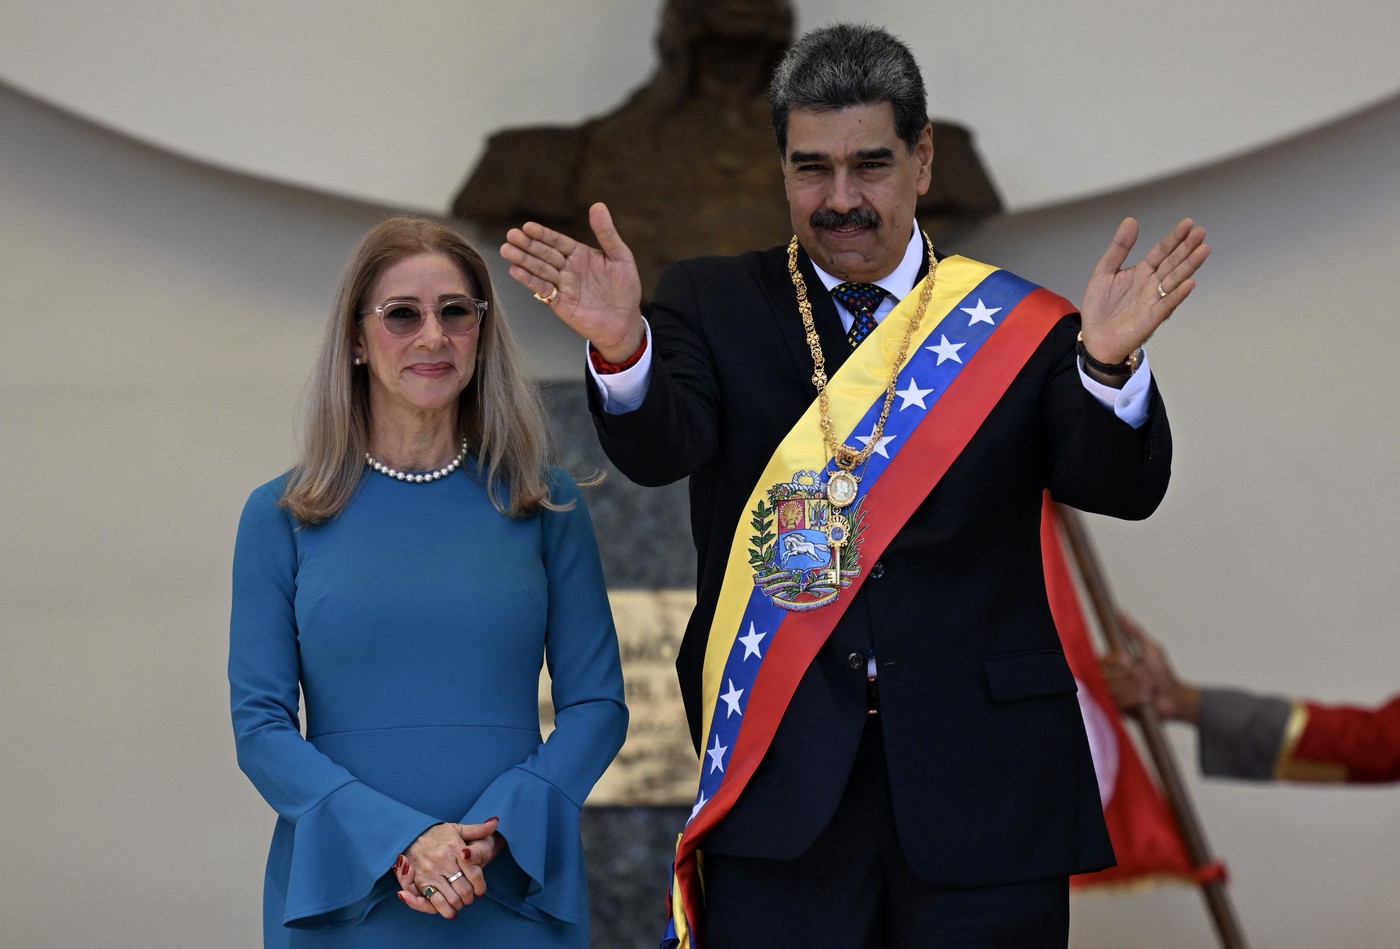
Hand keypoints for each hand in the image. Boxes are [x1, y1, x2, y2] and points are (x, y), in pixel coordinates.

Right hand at [394, 817, 500, 918]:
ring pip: (450, 899)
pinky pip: (433, 902)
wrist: (410, 835)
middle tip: (470, 898)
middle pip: (463, 890)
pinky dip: (443, 910)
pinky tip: (449, 911)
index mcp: (454, 848)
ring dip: (458, 906)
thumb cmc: (436, 834)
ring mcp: (429, 873)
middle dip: (469, 898)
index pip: (474, 874)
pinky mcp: (418, 882)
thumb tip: (495, 822)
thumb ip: (477, 829)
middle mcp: (442, 861)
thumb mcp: (456, 828)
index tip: (481, 891)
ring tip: (459, 904)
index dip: (480, 886)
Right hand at [501, 202, 645, 361]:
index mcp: (580, 254)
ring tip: (507, 250)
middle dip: (527, 245)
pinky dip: (529, 281)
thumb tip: (598, 205)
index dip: (543, 234)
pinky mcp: (559, 303)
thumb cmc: (625, 290)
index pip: (557, 241)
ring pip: (539, 269)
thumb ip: (606, 233)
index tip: (528, 227)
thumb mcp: (620, 257)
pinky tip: (516, 271)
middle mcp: (568, 268)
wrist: (625, 322)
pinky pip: (542, 289)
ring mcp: (562, 285)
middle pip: (544, 253)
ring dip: (523, 260)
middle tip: (511, 235)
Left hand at [1078, 217, 1209, 369]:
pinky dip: (1178, 294)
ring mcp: (1154, 300)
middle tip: (1201, 232)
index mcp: (1141, 271)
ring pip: (1175, 279)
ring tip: (1203, 250)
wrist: (1094, 335)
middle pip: (1173, 262)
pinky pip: (1167, 304)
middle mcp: (1152, 284)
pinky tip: (1190, 283)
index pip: (1162, 251)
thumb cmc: (1100, 306)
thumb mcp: (1104, 271)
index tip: (1188, 223)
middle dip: (1187, 247)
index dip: (1174, 238)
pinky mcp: (1152, 317)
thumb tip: (1131, 221)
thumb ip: (1119, 248)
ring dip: (1189, 266)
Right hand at [1103, 615, 1201, 722]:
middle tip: (1144, 677)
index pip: (1101, 659)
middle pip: (1107, 674)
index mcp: (1117, 664)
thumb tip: (1122, 613)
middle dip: (1129, 675)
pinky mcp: (1117, 709)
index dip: (1114, 661)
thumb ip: (1134, 632)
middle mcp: (1112, 678)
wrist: (1174, 698)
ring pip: (1113, 687)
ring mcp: (1114, 694)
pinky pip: (1119, 701)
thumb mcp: (1150, 649)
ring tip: (1147, 689)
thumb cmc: (1164, 673)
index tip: (1128, 662)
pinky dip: (1135, 699)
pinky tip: (1145, 700)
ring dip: (1134, 687)